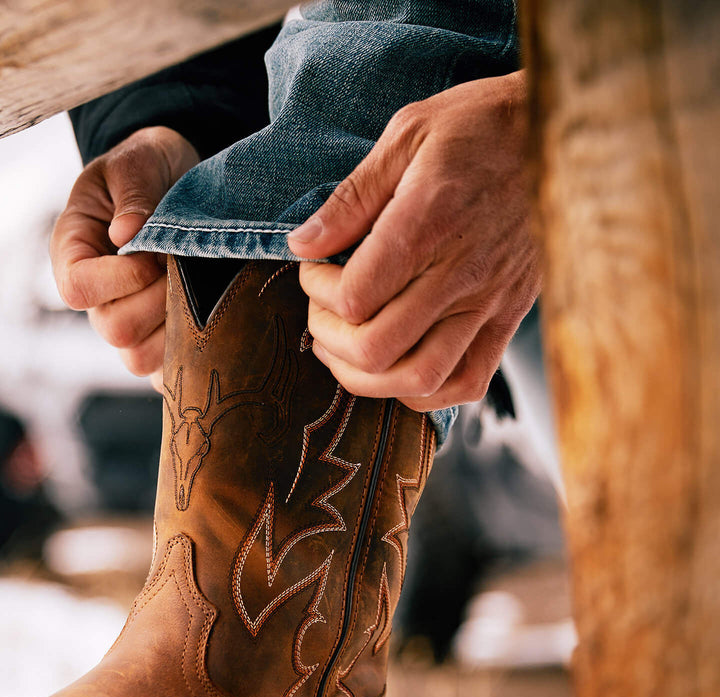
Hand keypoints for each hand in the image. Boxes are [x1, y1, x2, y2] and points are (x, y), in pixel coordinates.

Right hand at [51, 127, 198, 388]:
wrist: (176, 179)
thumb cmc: (147, 166)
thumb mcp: (137, 161)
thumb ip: (133, 191)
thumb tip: (127, 232)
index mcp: (73, 251)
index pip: (78, 289)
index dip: (121, 278)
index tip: (153, 253)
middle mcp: (96, 297)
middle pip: (114, 330)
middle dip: (158, 301)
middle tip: (182, 268)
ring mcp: (125, 322)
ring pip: (139, 358)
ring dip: (176, 328)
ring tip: (196, 289)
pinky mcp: (155, 339)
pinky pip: (164, 373)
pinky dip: (188, 356)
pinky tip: (207, 321)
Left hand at [287, 70, 538, 410]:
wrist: (569, 132)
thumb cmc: (484, 127)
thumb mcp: (409, 134)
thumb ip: (351, 197)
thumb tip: (304, 242)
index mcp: (428, 225)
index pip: (354, 297)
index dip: (317, 292)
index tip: (315, 267)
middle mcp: (461, 275)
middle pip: (376, 349)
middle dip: (330, 338)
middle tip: (323, 312)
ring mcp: (489, 303)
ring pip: (418, 379)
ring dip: (367, 377)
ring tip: (347, 347)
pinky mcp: (508, 317)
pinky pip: (466, 383)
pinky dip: (423, 392)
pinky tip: (399, 364)